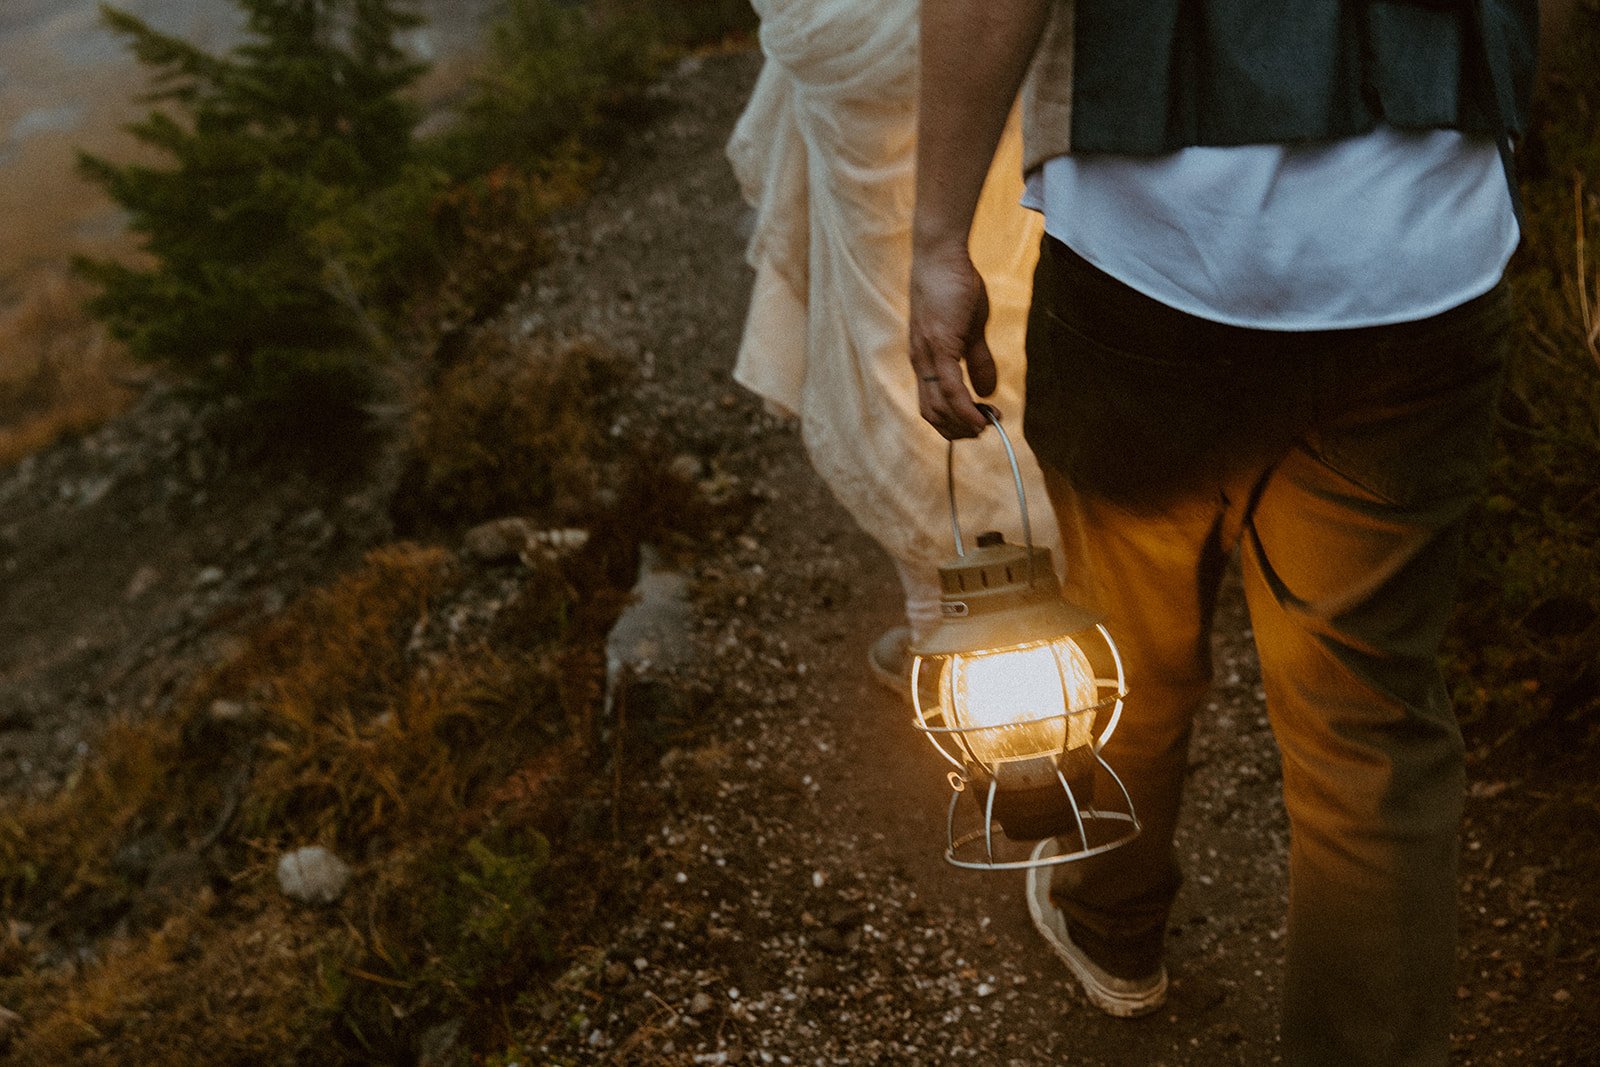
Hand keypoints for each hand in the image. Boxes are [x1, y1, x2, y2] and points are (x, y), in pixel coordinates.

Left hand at [909, 247, 995, 438]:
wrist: (941, 257)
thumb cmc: (956, 287)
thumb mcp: (971, 329)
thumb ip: (977, 361)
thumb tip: (986, 391)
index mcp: (926, 360)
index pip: (932, 406)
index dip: (954, 423)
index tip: (979, 425)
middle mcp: (921, 363)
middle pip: (932, 414)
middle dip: (959, 430)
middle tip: (985, 430)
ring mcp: (927, 356)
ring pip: (939, 407)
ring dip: (963, 423)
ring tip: (987, 426)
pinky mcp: (939, 346)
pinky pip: (949, 388)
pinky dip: (964, 408)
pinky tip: (981, 416)